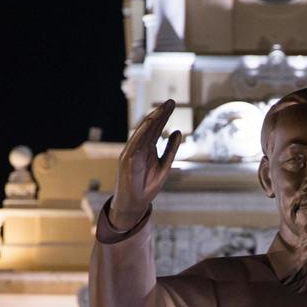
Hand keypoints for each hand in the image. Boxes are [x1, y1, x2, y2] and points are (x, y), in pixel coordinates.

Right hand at [112, 99, 182, 230]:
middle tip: (171, 101)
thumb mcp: (165, 166)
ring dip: (152, 119)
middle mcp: (139, 147)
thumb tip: (179, 132)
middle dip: (160, 114)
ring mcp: (132, 152)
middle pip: (151, 127)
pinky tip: (150, 122)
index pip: (157, 128)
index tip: (173, 104)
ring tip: (162, 109)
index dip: (164, 116)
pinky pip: (135, 142)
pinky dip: (142, 132)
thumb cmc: (148, 186)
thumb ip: (171, 149)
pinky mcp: (127, 159)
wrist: (135, 204)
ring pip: (142, 132)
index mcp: (148, 148)